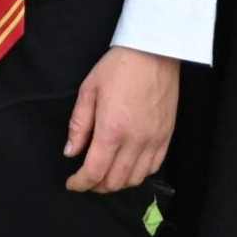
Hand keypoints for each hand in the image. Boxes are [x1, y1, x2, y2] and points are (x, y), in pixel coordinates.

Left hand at [62, 47, 178, 193]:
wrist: (153, 51)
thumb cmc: (118, 67)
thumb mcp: (89, 90)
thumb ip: (78, 124)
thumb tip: (70, 151)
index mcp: (111, 130)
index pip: (94, 172)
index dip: (80, 183)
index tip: (72, 183)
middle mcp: (134, 141)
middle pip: (114, 181)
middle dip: (96, 185)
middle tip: (86, 177)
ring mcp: (153, 140)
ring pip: (134, 179)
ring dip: (117, 182)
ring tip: (106, 174)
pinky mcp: (166, 136)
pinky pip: (153, 167)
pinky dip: (138, 174)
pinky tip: (128, 165)